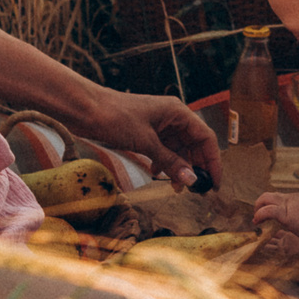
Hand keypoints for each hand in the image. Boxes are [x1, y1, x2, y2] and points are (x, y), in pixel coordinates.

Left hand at [77, 86, 222, 188]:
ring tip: (176, 187)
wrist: (85, 109)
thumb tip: (191, 179)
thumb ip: (170, 161)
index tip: (213, 183)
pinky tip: (158, 174)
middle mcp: (172, 117)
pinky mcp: (146, 132)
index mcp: (178, 112)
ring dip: (179, 168)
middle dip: (196, 167)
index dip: (212, 161)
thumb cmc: (115, 117)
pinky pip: (163, 149)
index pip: (206, 138)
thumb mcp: (146, 142)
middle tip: (196, 190)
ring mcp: (159, 124)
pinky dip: (164, 163)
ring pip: (178, 149)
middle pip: (194, 145)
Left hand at [253, 190, 298, 235]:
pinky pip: (267, 211)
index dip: (270, 204)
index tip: (267, 213)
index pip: (280, 197)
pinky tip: (257, 221)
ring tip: (256, 219)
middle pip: (269, 195)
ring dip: (257, 209)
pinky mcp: (285, 214)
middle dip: (260, 203)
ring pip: (265, 199)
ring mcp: (287, 205)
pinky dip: (260, 215)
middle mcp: (291, 198)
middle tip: (257, 215)